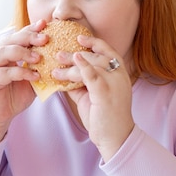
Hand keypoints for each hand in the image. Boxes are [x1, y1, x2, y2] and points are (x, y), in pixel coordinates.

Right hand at [0, 20, 47, 143]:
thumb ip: (40, 70)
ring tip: (39, 57)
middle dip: (28, 37)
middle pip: (10, 40)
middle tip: (45, 38)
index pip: (18, 36)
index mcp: (6, 54)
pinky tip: (34, 76)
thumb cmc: (13, 97)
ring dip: (22, 52)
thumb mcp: (30, 81)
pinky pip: (4, 73)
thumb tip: (60, 61)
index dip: (31, 29)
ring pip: (3, 52)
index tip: (45, 24)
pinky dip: (20, 73)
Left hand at [54, 34, 134, 160]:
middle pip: (97, 57)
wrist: (115, 138)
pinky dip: (83, 66)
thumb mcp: (92, 96)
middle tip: (58, 53)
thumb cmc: (104, 118)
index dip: (94, 43)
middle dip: (77, 53)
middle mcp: (119, 76)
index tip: (79, 38)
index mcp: (119, 75)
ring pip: (92, 65)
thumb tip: (64, 75)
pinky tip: (74, 61)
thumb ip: (81, 84)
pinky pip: (93, 75)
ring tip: (56, 63)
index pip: (108, 52)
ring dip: (72, 63)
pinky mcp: (105, 93)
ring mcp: (114, 84)